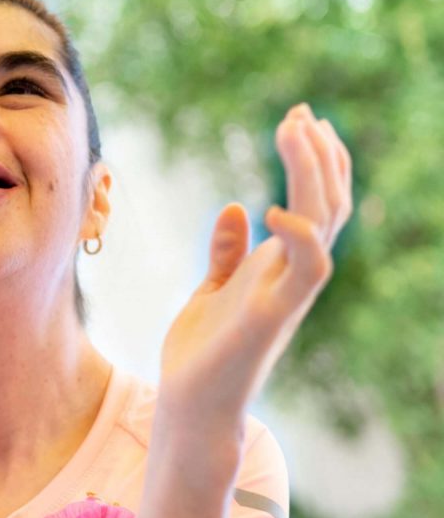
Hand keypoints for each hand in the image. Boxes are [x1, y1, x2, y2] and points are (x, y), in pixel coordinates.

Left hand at [156, 104, 353, 472]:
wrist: (190, 405)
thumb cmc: (202, 352)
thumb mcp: (211, 289)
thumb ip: (227, 252)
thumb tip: (234, 207)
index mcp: (277, 267)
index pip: (312, 204)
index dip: (312, 161)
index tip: (297, 119)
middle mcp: (290, 276)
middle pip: (326, 204)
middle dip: (318, 156)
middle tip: (301, 112)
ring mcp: (286, 295)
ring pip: (323, 225)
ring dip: (314, 175)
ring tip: (296, 129)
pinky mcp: (270, 317)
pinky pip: (306, 273)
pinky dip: (300, 238)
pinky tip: (276, 208)